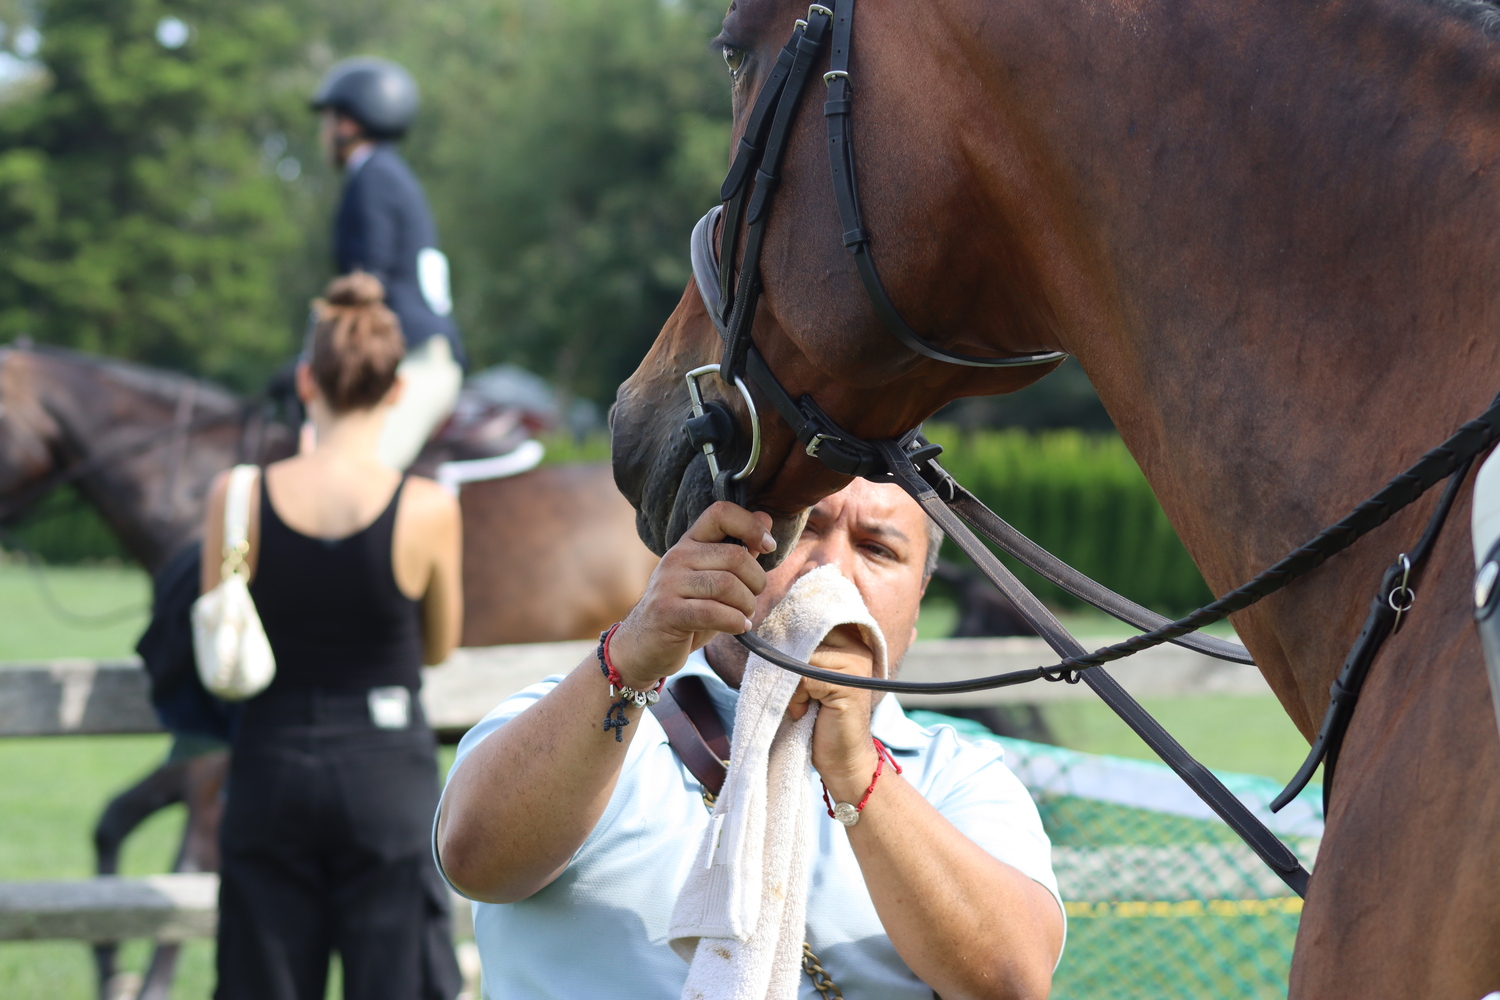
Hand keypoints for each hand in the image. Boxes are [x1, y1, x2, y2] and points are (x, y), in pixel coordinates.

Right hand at [607, 502, 776, 690]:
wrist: (645, 646)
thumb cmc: (687, 612)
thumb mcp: (714, 579)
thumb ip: (739, 552)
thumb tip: (766, 519)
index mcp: (689, 543)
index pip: (721, 513)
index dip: (751, 526)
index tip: (768, 547)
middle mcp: (677, 557)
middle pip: (735, 556)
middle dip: (756, 581)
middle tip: (752, 599)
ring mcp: (669, 583)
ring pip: (727, 585)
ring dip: (746, 605)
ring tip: (744, 615)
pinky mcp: (667, 611)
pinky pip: (714, 612)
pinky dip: (735, 622)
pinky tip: (738, 627)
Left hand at [787, 624, 880, 802]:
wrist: (843, 760)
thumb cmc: (820, 718)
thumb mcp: (810, 677)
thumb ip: (801, 651)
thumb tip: (771, 629)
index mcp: (851, 640)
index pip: (811, 621)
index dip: (792, 640)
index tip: (785, 664)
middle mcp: (858, 646)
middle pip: (803, 637)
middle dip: (788, 665)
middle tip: (796, 691)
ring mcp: (855, 663)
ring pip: (799, 658)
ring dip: (791, 686)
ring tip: (802, 704)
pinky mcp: (846, 684)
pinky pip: (802, 678)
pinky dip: (795, 698)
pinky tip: (804, 712)